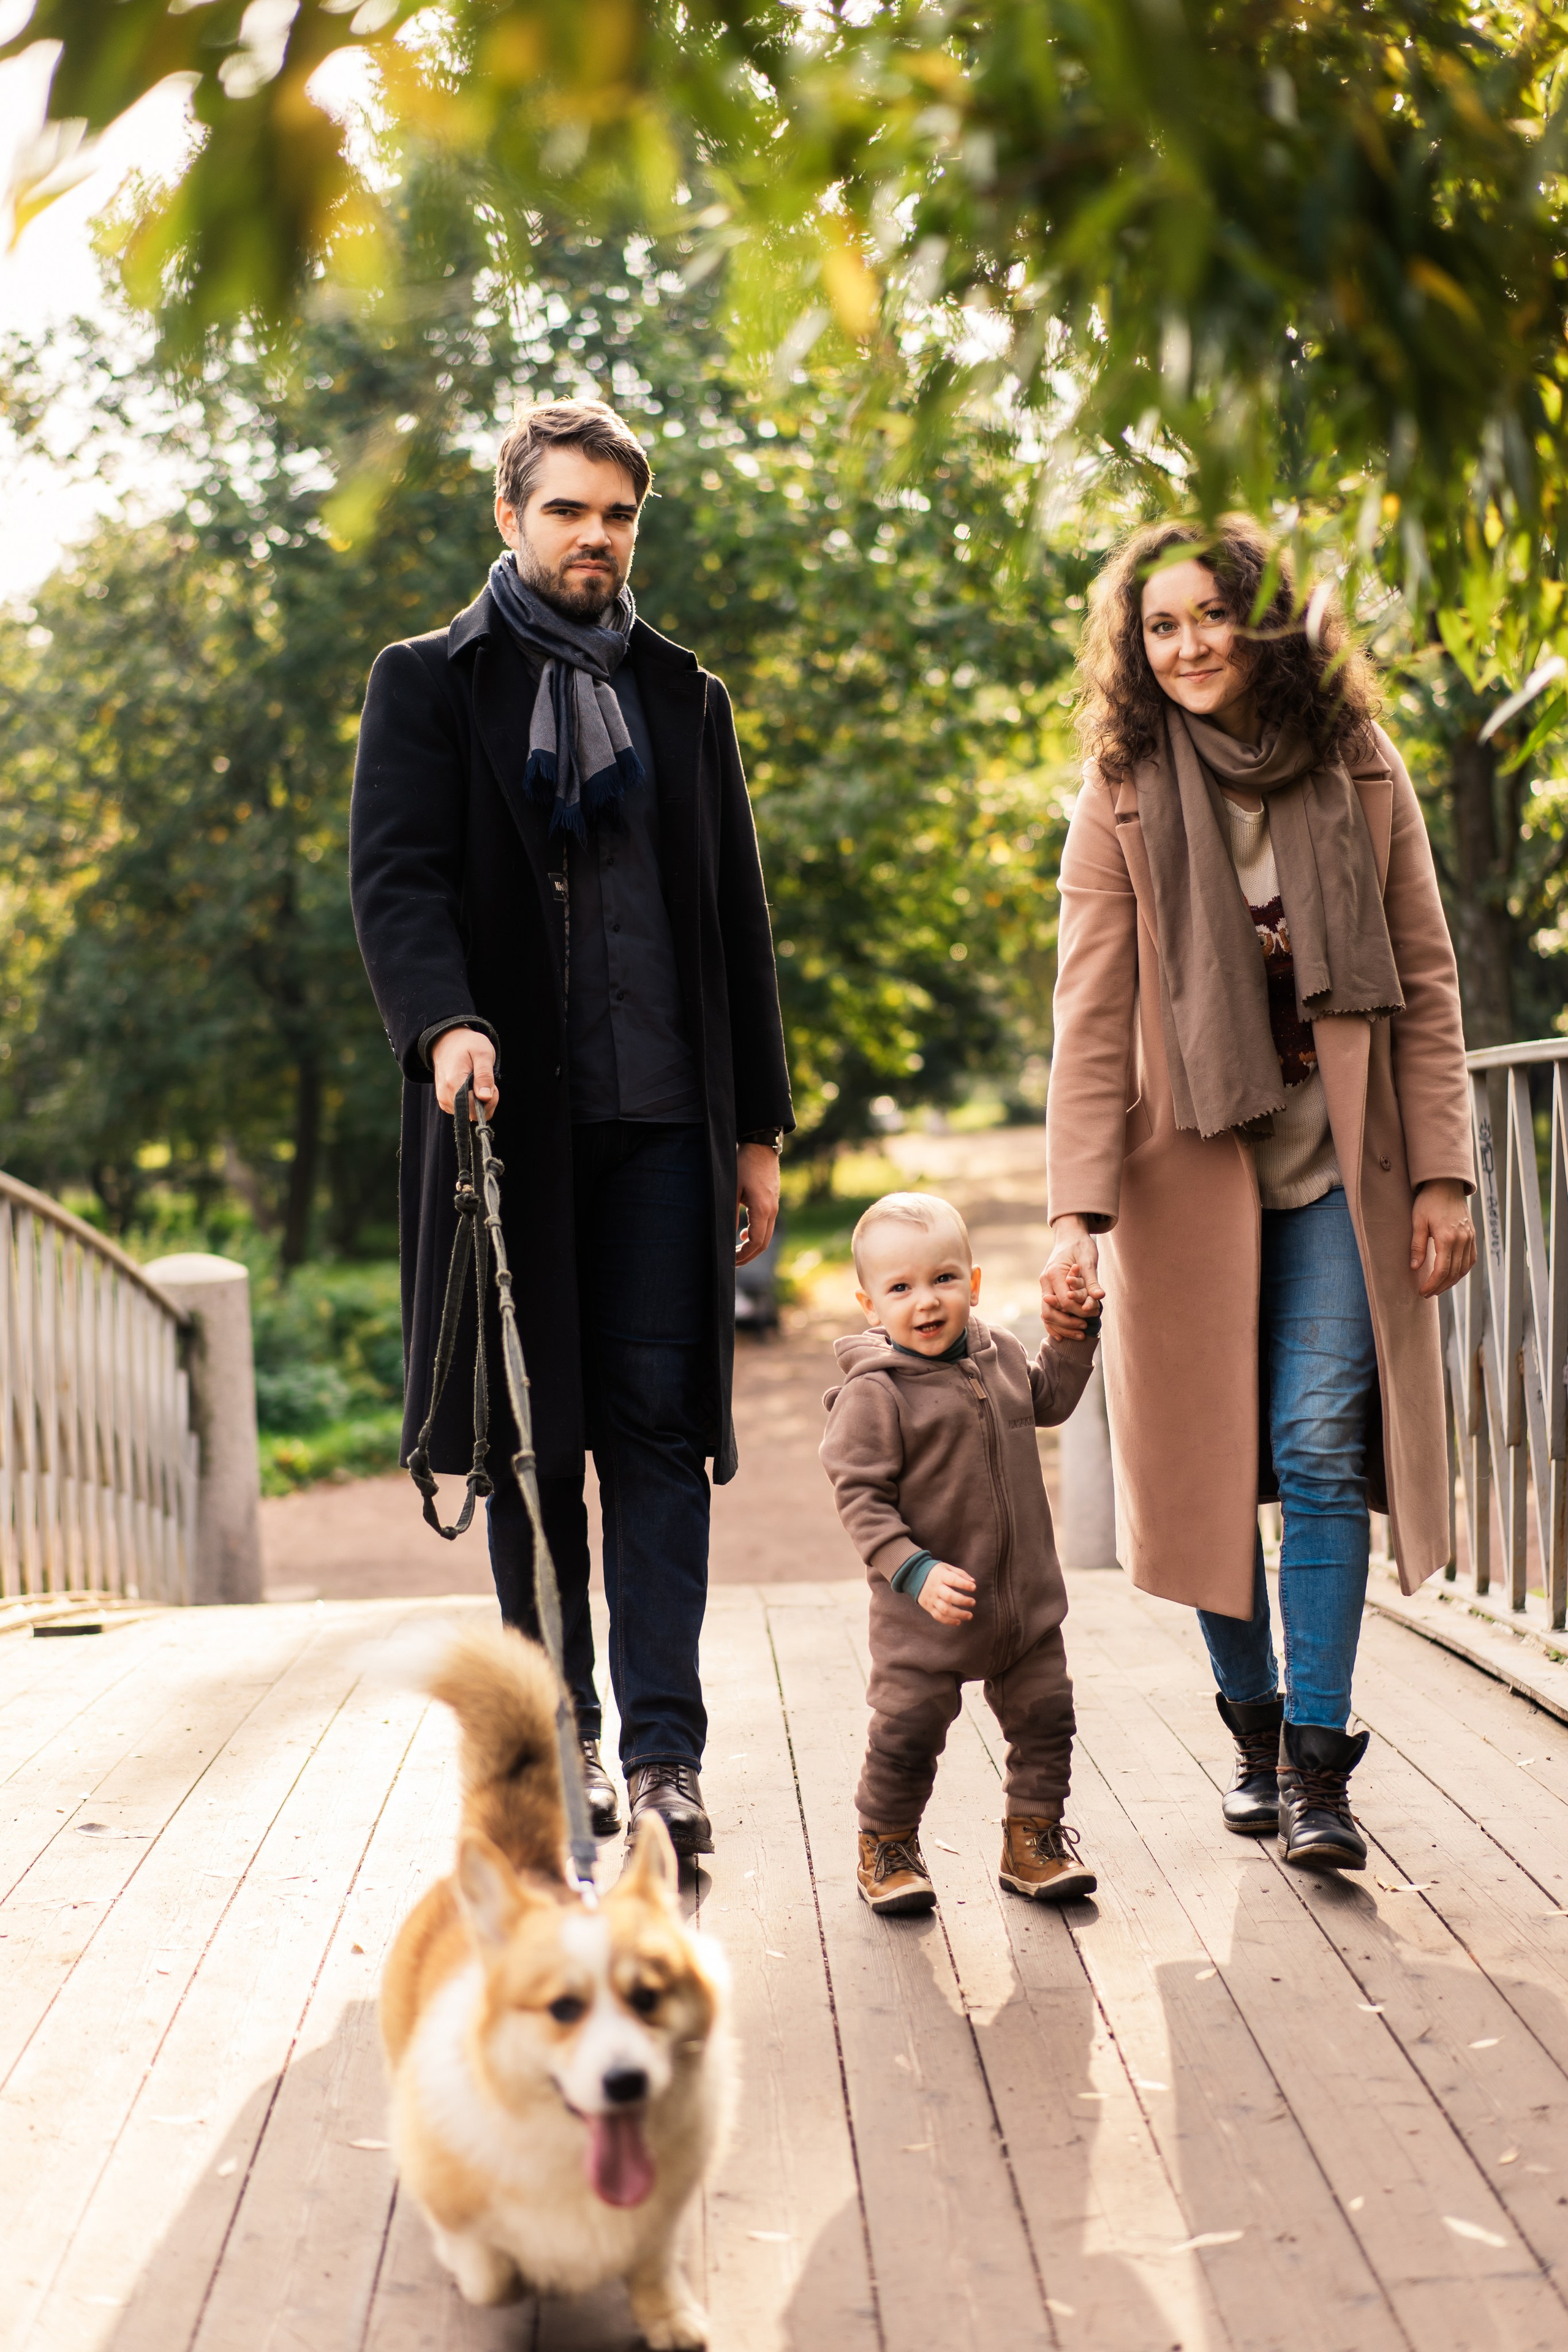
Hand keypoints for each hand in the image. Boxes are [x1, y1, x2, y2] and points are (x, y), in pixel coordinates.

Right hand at [431, 1027, 498, 1118]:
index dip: (489, 1101)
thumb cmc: (467, 1045)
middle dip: (486, 1101)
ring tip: (477, 1080)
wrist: (448, 1041)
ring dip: (479, 1101)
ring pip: (470, 1114)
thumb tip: (485, 1097)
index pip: (475, 1109)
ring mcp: (443, 1100)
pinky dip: (472, 1101)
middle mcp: (445, 1096)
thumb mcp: (482, 1053)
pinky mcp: (445, 1102)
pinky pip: (464, 1111)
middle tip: (486, 1081)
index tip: (492, 1085)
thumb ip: (484, 1075)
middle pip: (473, 1114)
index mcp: (453, 1084)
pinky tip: (471, 1086)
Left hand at [736, 1142, 780, 1265]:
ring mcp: (774, 1206)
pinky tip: (743, 1232)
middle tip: (733, 1262)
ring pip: (766, 1235)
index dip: (743, 1255)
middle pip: (763, 1243)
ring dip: (753, 1245)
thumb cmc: (743, 1165)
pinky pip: (767, 1224)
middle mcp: (772, 1211)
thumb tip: (725, 1236)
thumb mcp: (732, 1189)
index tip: (730, 1261)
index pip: (756, 1242)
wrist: (761, 1146)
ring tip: (737, 1251)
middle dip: (749, 1255)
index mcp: (762, 1210)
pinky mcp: (773, 1201)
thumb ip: (729, 1214)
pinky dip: (756, 1233)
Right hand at [918, 1562, 975, 1626]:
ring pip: (944, 1609)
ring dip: (958, 1614)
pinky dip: (949, 1621)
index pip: (953, 1580)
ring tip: (970, 1615)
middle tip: (973, 1602)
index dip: (964, 1584)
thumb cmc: (935, 1572)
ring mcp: (931, 1599)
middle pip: (949, 1596)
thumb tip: (973, 1582)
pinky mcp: (928, 1607)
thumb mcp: (946, 1567)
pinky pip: (938, 1616)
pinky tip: (958, 1621)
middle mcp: (935, 1588)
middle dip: (963, 1600)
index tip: (974, 1587)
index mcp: (940, 1576)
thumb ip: (960, 1574)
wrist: (913, 1575)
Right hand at [1041, 1215, 1104, 1339]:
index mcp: (1053, 1273)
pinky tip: (1063, 1336)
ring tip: (1080, 1334)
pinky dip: (1054, 1325)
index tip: (1092, 1314)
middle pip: (1050, 1311)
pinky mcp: (1047, 1291)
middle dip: (1067, 1323)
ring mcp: (1044, 1287)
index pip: (1064, 1301)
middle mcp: (1045, 1282)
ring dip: (1062, 1327)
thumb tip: (1099, 1296)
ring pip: (1046, 1314)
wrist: (1069, 1237)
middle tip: (1084, 1327)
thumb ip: (1092, 1281)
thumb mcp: (1089, 1260)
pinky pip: (1047, 1312)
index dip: (1078, 1311)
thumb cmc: (1080, 1246)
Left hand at [1411, 1177, 1475, 1297]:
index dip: (1432, 1284)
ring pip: (1464, 1269)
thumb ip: (1417, 1245)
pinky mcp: (1472, 1236)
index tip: (1422, 1292)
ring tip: (1437, 1288)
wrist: (1446, 1185)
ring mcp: (1469, 1238)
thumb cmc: (1429, 1201)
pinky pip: (1471, 1260)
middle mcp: (1462, 1240)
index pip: (1442, 1270)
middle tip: (1427, 1294)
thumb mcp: (1418, 1221)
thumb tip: (1415, 1268)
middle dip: (1440, 1287)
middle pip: (1454, 1273)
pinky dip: (1462, 1271)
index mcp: (1447, 1237)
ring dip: (1451, 1282)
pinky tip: (1452, 1276)